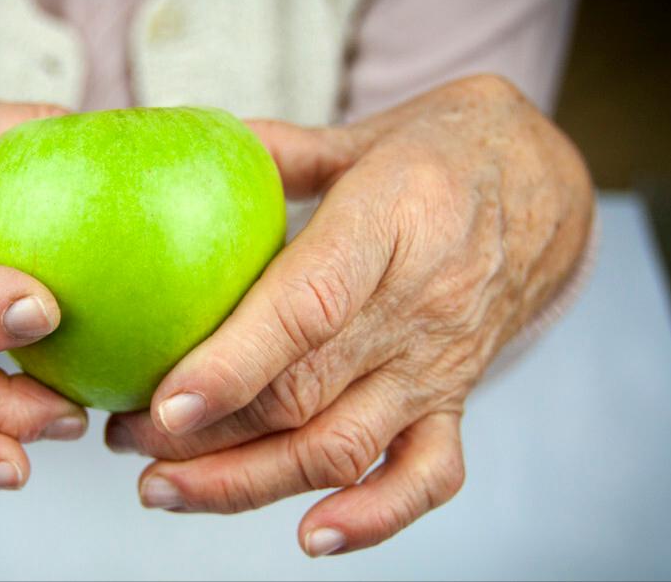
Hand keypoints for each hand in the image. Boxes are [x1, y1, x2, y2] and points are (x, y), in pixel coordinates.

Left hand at [106, 75, 593, 554]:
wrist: (545, 186)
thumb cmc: (444, 151)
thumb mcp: (363, 132)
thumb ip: (276, 151)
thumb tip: (184, 155)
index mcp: (392, 222)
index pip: (309, 307)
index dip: (236, 362)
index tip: (165, 402)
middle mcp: (420, 306)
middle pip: (306, 395)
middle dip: (206, 435)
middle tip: (125, 438)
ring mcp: (439, 363)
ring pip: (344, 448)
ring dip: (249, 483)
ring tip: (166, 487)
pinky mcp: (456, 399)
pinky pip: (426, 476)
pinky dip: (373, 518)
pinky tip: (310, 537)